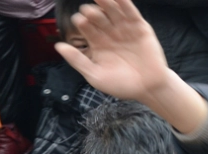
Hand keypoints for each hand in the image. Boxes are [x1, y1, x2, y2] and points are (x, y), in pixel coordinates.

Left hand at [55, 0, 170, 101]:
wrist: (149, 90)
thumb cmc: (123, 85)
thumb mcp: (96, 76)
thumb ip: (78, 61)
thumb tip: (58, 46)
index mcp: (97, 42)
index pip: (86, 26)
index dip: (82, 22)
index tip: (80, 22)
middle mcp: (110, 33)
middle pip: (97, 16)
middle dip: (92, 12)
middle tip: (89, 12)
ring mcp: (125, 29)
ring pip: (112, 10)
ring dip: (105, 2)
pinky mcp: (140, 28)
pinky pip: (131, 12)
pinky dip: (124, 2)